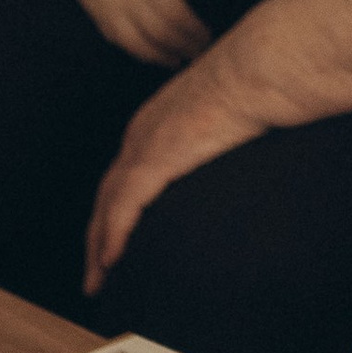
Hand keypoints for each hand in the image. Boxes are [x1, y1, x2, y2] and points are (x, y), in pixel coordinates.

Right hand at [60, 0, 211, 68]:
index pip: (177, 15)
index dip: (194, 30)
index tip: (207, 36)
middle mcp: (130, 1)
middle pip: (161, 33)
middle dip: (183, 46)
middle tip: (200, 54)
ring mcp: (111, 11)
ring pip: (139, 44)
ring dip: (160, 56)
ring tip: (177, 61)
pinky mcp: (97, 15)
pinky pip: (119, 41)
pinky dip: (136, 52)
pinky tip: (149, 54)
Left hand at [85, 36, 269, 290]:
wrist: (255, 71)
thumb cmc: (254, 87)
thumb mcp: (230, 119)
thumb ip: (223, 142)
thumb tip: (241, 161)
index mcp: (156, 125)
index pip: (124, 177)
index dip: (114, 212)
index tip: (114, 240)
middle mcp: (141, 135)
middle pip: (107, 196)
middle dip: (97, 237)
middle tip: (96, 275)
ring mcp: (144, 145)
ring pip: (108, 206)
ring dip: (98, 247)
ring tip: (98, 281)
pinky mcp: (155, 157)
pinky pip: (125, 205)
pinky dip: (114, 235)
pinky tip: (110, 262)